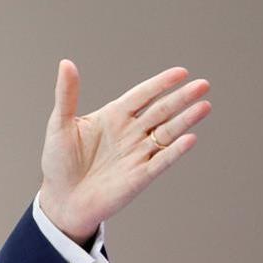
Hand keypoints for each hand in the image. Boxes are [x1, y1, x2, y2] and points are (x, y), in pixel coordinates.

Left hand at [38, 60, 211, 245]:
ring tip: (204, 105)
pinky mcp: (141, 176)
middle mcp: (130, 132)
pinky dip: (176, 150)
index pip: (142, 95)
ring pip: (168, 132)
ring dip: (186, 120)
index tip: (181, 72)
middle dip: (181, 98)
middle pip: (161, 111)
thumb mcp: (60, 124)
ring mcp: (138, 153)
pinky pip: (162, 161)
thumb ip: (67, 95)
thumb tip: (66, 63)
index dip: (161, 84)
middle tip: (203, 84)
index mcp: (113, 116)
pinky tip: (189, 138)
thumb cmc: (58, 162)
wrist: (61, 199)